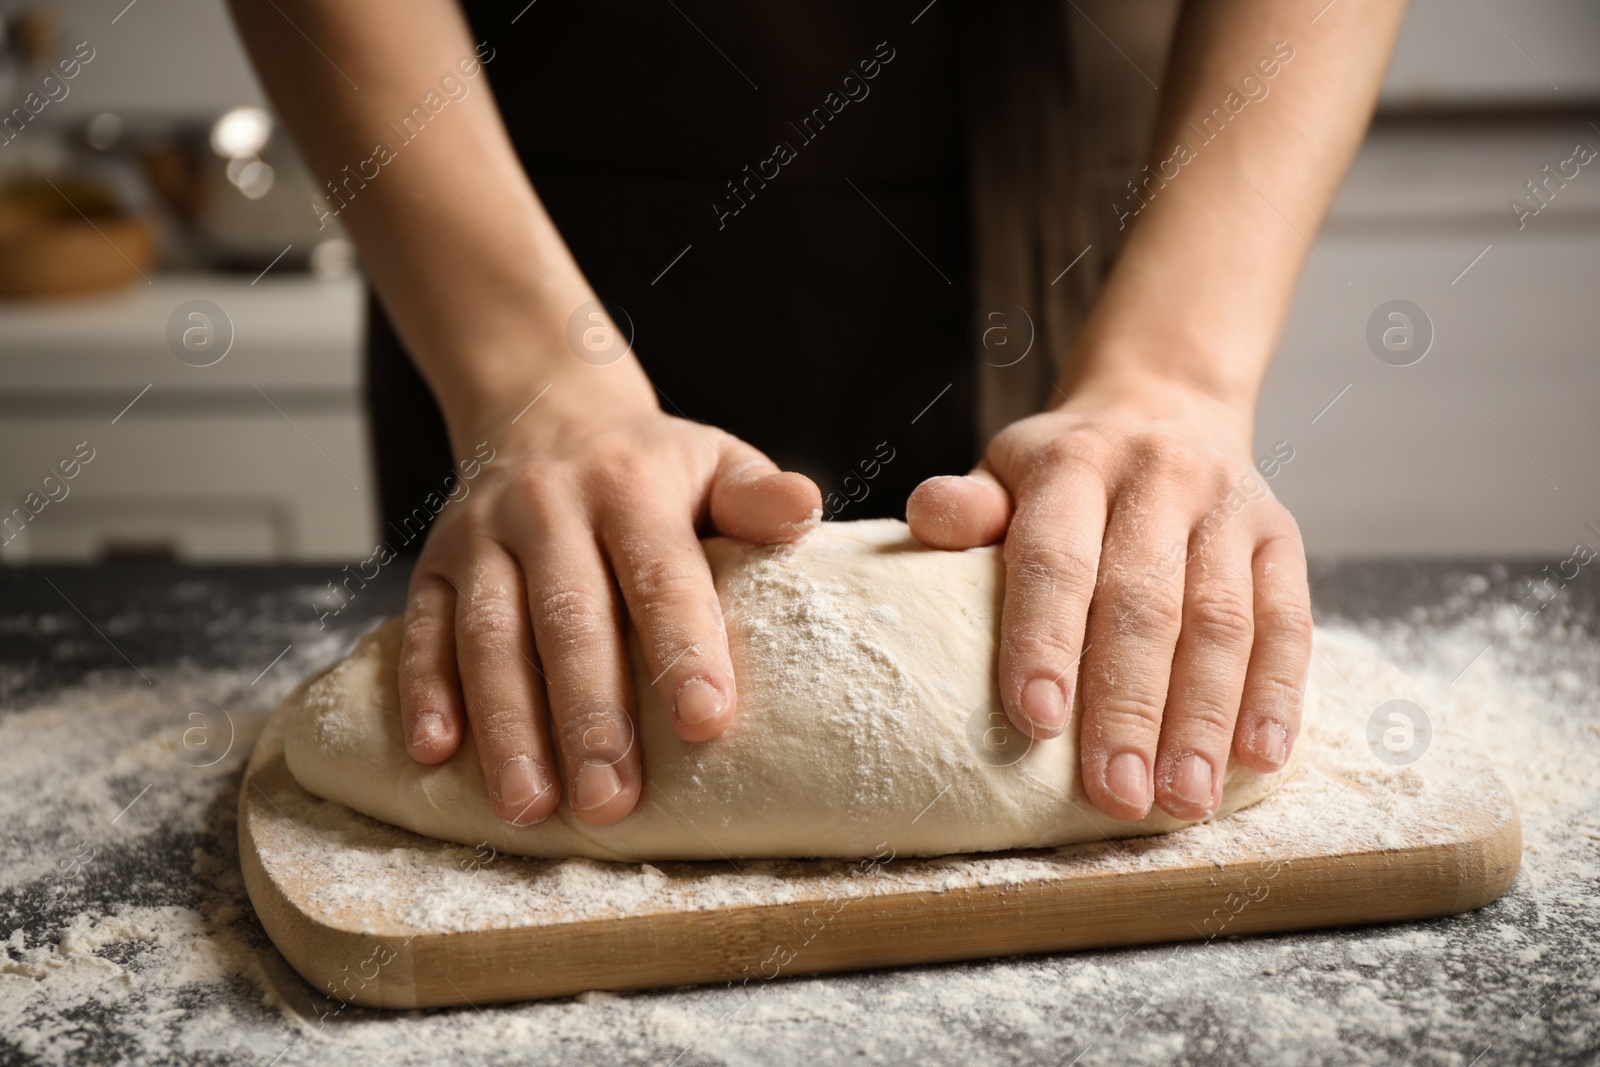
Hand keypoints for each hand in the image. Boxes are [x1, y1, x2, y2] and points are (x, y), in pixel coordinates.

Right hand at [398, 390, 820, 826]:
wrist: (543, 410)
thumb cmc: (648, 464)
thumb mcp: (712, 459)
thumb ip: (754, 495)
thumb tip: (804, 509)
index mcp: (630, 485)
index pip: (660, 574)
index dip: (682, 648)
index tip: (705, 722)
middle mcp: (548, 507)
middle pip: (569, 620)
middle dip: (590, 717)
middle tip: (610, 803)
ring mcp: (482, 537)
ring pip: (490, 637)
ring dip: (507, 726)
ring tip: (528, 807)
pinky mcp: (433, 564)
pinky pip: (422, 629)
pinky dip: (425, 692)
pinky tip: (435, 755)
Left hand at [906, 378, 1311, 821]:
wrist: (1164, 406)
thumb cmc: (1065, 472)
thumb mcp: (1005, 474)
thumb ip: (969, 508)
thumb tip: (927, 516)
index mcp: (1074, 463)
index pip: (1057, 557)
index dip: (1045, 639)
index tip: (1036, 721)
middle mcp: (1159, 476)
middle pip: (1144, 602)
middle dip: (1128, 707)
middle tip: (1116, 794)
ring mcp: (1229, 505)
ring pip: (1222, 621)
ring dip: (1204, 718)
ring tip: (1183, 799)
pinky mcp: (1282, 536)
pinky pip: (1288, 621)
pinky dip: (1276, 694)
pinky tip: (1257, 758)